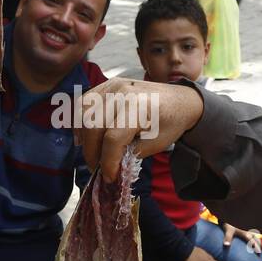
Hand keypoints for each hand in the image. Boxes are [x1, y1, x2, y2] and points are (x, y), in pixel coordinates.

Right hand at [76, 78, 203, 181]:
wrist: (180, 100)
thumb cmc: (170, 123)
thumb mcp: (155, 145)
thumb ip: (130, 155)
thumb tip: (108, 166)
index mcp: (139, 108)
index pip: (113, 139)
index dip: (107, 161)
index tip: (108, 176)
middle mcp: (123, 93)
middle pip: (93, 126)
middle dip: (91, 152)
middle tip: (96, 167)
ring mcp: (114, 85)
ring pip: (83, 113)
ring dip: (83, 137)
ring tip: (92, 152)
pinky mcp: (108, 84)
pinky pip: (85, 102)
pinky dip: (81, 120)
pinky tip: (86, 135)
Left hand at [222, 222, 261, 254]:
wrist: (229, 218)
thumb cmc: (228, 224)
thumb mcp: (228, 231)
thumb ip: (228, 238)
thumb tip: (226, 245)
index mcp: (245, 233)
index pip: (252, 242)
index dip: (256, 247)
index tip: (259, 253)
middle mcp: (248, 231)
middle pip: (256, 239)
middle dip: (259, 245)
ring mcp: (247, 230)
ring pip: (256, 236)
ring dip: (259, 241)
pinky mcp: (245, 229)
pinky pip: (253, 234)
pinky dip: (255, 238)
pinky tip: (255, 240)